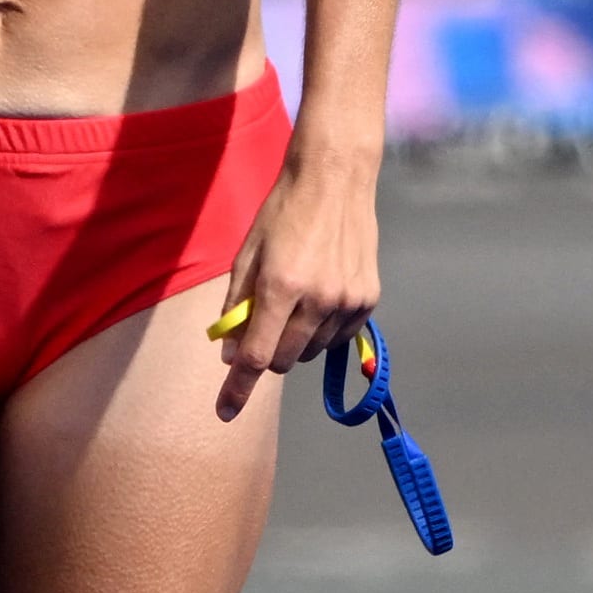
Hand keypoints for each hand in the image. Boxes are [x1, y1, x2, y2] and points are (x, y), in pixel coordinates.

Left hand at [213, 156, 378, 421]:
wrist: (335, 181)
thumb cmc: (282, 213)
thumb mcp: (247, 254)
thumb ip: (237, 304)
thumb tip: (231, 351)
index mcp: (281, 286)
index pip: (257, 356)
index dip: (238, 387)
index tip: (224, 412)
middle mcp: (318, 301)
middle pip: (284, 360)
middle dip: (266, 354)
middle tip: (260, 326)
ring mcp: (348, 303)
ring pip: (311, 352)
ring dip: (294, 341)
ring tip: (294, 299)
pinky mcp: (368, 301)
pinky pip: (336, 338)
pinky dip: (320, 331)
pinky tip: (318, 298)